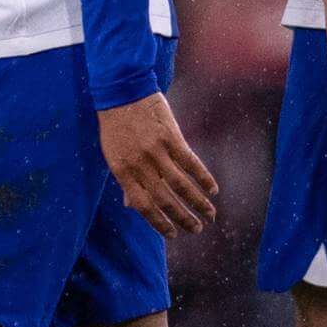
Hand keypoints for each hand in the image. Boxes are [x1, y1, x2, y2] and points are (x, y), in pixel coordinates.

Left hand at [97, 91, 218, 235]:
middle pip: (164, 199)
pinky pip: (190, 162)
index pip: (143, 206)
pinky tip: (213, 190)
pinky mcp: (171, 137)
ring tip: (210, 215)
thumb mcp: (113, 155)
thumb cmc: (116, 126)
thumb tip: (131, 206)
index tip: (172, 235)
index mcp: (122, 172)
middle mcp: (139, 165)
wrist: (121, 91)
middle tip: (197, 230)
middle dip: (183, 218)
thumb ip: (126, 180)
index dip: (158, 223)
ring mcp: (156, 151)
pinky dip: (203, 178)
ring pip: (181, 185)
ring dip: (197, 203)